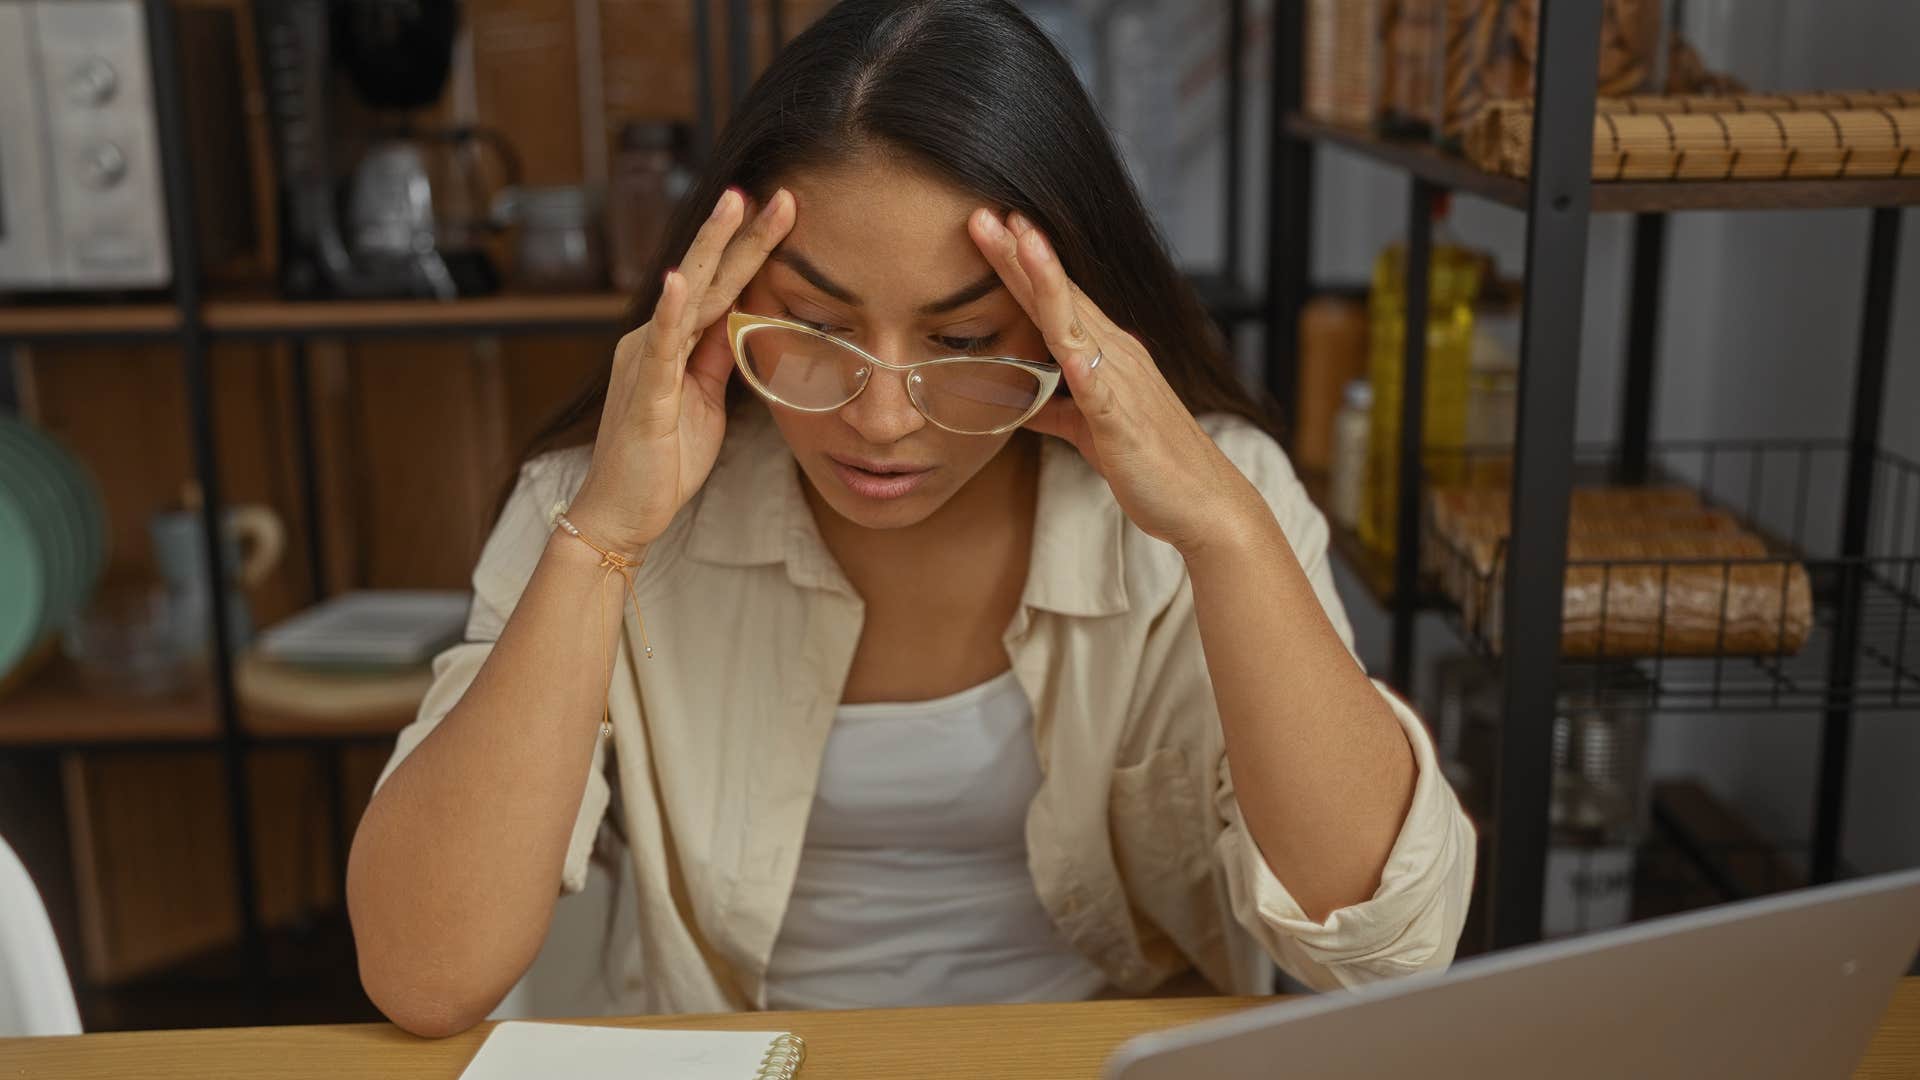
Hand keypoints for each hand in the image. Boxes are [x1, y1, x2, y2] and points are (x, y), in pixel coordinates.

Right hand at [568, 188, 795, 552]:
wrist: (623, 511)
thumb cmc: (663, 459)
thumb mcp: (705, 400)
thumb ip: (716, 357)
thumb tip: (742, 321)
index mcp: (673, 343)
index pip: (721, 286)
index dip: (752, 249)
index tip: (784, 213)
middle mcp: (654, 340)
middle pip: (708, 277)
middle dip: (742, 233)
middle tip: (775, 193)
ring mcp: (648, 362)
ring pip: (688, 297)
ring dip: (711, 250)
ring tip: (734, 206)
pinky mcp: (646, 393)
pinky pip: (660, 347)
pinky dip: (672, 311)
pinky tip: (681, 280)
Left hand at [967, 209, 1261, 557]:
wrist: (1204, 502)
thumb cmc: (1150, 464)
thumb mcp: (1089, 430)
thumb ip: (1054, 409)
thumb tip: (1018, 400)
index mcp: (1106, 355)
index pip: (1056, 299)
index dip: (1023, 263)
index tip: (991, 226)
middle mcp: (1117, 357)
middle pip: (1060, 297)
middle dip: (1022, 255)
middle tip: (984, 212)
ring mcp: (1122, 386)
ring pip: (1075, 325)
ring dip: (1047, 282)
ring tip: (1020, 242)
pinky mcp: (1124, 423)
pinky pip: (1099, 391)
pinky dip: (1082, 366)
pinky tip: (1066, 346)